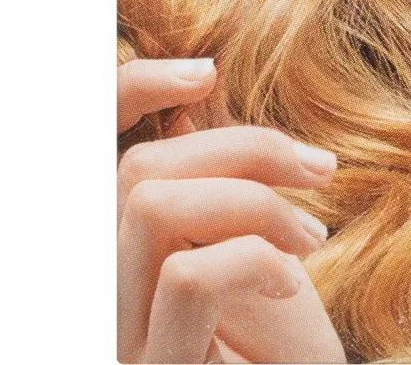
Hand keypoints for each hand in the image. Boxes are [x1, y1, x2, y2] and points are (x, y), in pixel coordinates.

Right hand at [117, 58, 346, 362]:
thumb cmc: (280, 345)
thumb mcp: (252, 247)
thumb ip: (213, 189)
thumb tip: (190, 106)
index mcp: (126, 252)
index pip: (93, 154)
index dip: (127, 91)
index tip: (204, 72)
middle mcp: (103, 293)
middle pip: (139, 168)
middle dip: (244, 145)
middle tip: (317, 172)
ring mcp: (120, 337)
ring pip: (150, 205)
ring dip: (253, 198)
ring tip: (309, 234)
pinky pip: (188, 278)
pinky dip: (253, 256)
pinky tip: (293, 283)